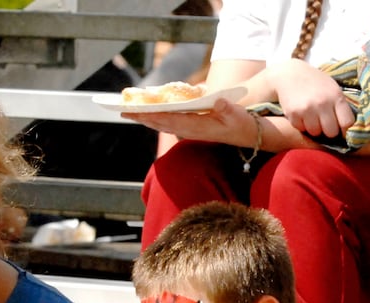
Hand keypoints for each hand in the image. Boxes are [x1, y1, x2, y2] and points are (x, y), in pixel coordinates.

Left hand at [122, 97, 261, 145]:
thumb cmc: (242, 123)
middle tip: (121, 110)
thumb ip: (226, 108)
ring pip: (162, 124)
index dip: (152, 115)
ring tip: (127, 111)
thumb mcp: (237, 115)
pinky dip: (155, 117)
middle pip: (161, 123)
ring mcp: (190, 130)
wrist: (247, 134)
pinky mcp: (191, 127)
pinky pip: (168, 122)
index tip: (136, 111)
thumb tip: (217, 100)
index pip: (170, 120)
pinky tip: (146, 113)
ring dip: (144, 118)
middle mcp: (190, 130)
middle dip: (141, 117)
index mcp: (198, 126)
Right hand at [266, 59, 355, 138]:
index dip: (345, 130)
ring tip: (311, 116)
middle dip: (328, 130)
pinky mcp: (293, 113)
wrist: (290, 73)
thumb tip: (347, 129)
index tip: (341, 130)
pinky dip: (301, 124)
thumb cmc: (315, 83)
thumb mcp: (332, 89)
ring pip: (315, 132)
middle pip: (331, 132)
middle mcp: (322, 103)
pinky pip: (301, 129)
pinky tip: (301, 113)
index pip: (347, 123)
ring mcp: (307, 109)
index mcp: (336, 96)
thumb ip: (340, 106)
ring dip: (314, 128)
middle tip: (324, 122)